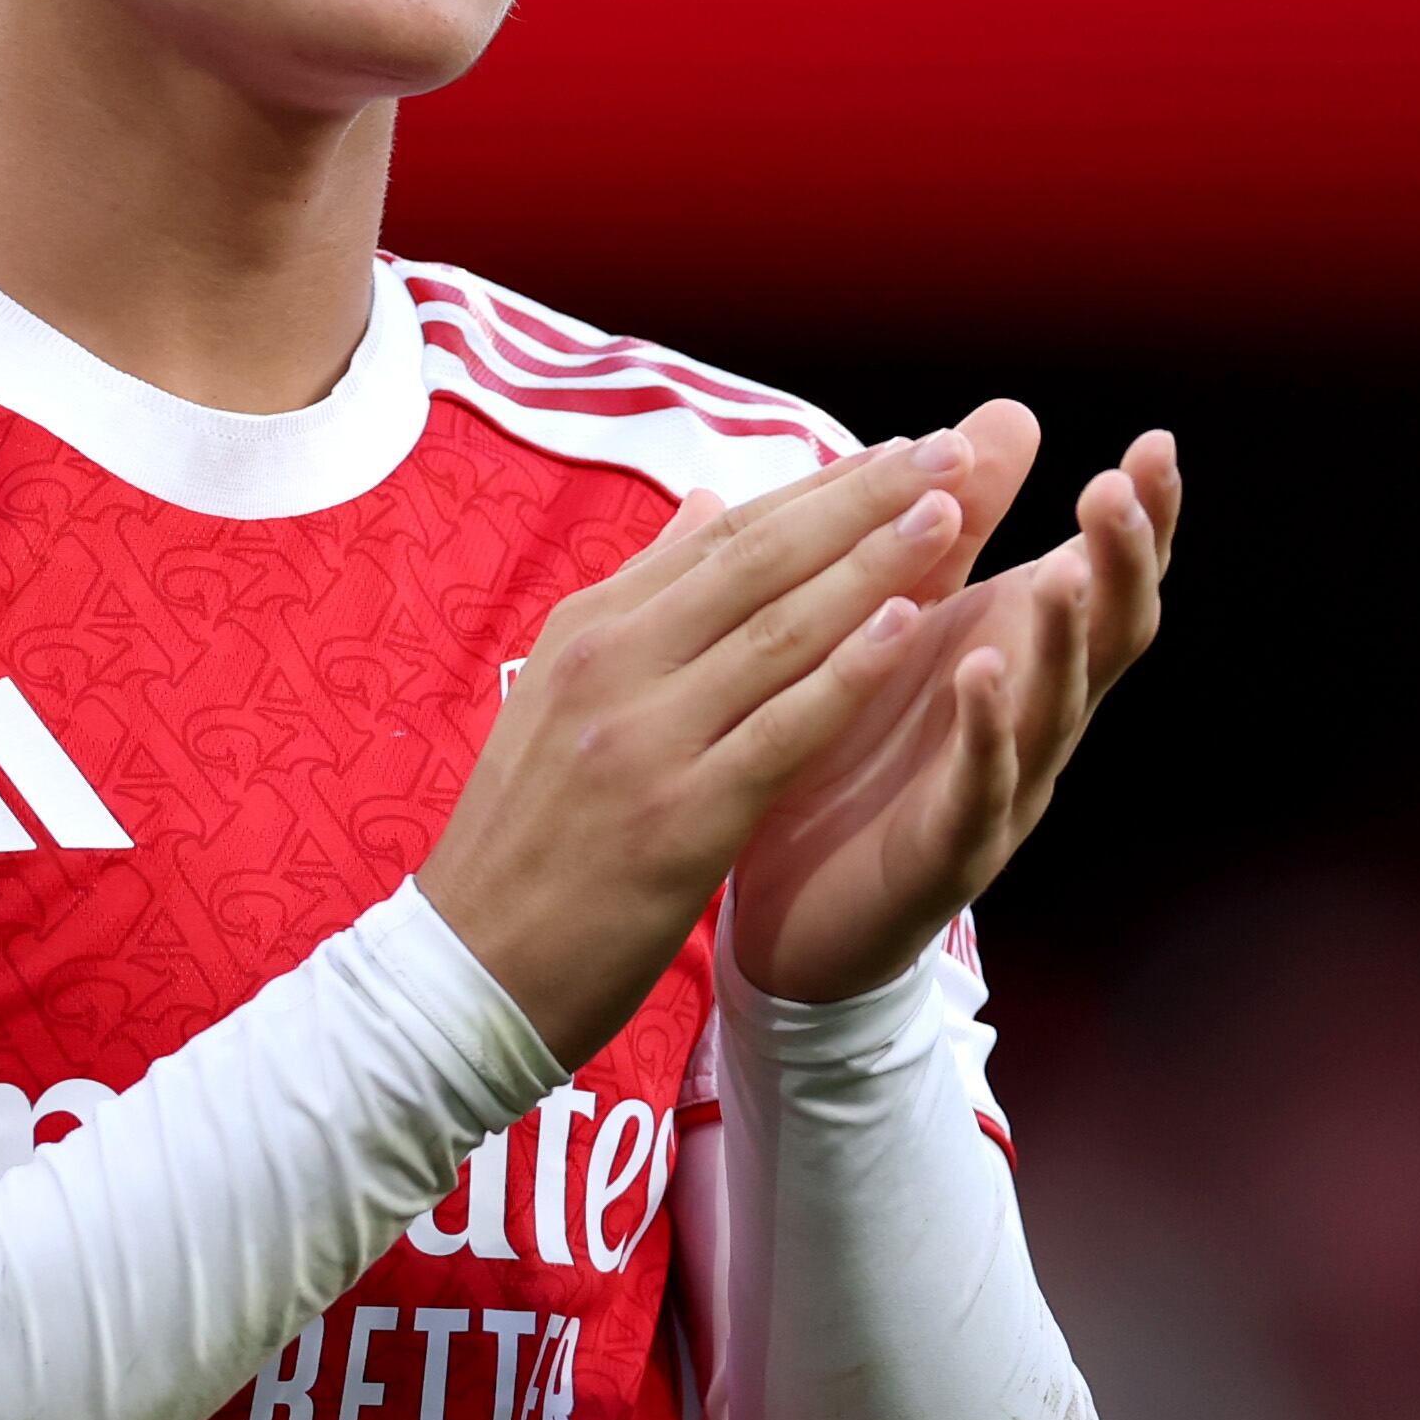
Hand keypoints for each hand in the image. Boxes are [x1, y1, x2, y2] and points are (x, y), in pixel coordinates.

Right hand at [418, 433, 978, 1068]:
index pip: (722, 536)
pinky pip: (781, 729)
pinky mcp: (680, 816)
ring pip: (779, 630)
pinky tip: (910, 628)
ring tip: (952, 513)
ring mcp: (645, 738)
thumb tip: (706, 503)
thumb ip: (644, 601)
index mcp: (588, 630)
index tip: (899, 452)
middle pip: (759, 560)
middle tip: (949, 453)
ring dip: (873, 565)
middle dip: (863, 501)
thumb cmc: (526, 836)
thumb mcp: (559, 695)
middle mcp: (612, 664)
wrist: (467, 968)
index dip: (819, 490)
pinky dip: (848, 673)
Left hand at [727, 415, 1179, 1006]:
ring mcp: (1000, 791)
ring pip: (1055, 710)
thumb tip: (1010, 413)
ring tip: (1065, 571)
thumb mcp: (904, 615)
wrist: (791, 908)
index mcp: (1018, 657)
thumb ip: (953, 527)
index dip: (1139, 520)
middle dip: (1121, 563)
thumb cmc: (857, 748)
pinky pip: (978, 791)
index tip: (1158, 443)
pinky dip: (986, 733)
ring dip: (1065, 641)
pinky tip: (980, 674)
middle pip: (1106, 637)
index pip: (1101, 580)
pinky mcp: (945, 853)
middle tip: (1121, 487)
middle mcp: (1031, 722)